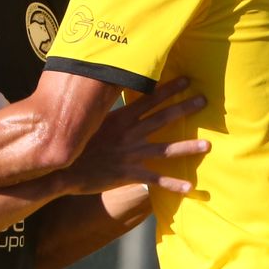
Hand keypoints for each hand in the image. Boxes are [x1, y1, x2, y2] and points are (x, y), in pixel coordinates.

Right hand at [63, 77, 209, 195]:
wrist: (60, 168)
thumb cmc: (74, 144)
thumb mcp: (88, 122)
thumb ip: (104, 111)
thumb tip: (107, 95)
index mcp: (120, 118)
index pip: (149, 100)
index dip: (168, 90)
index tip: (185, 80)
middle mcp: (129, 134)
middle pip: (162, 118)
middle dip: (184, 108)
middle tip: (204, 100)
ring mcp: (130, 154)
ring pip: (165, 149)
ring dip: (187, 147)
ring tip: (207, 145)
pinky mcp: (128, 173)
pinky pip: (155, 179)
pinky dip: (172, 184)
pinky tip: (189, 187)